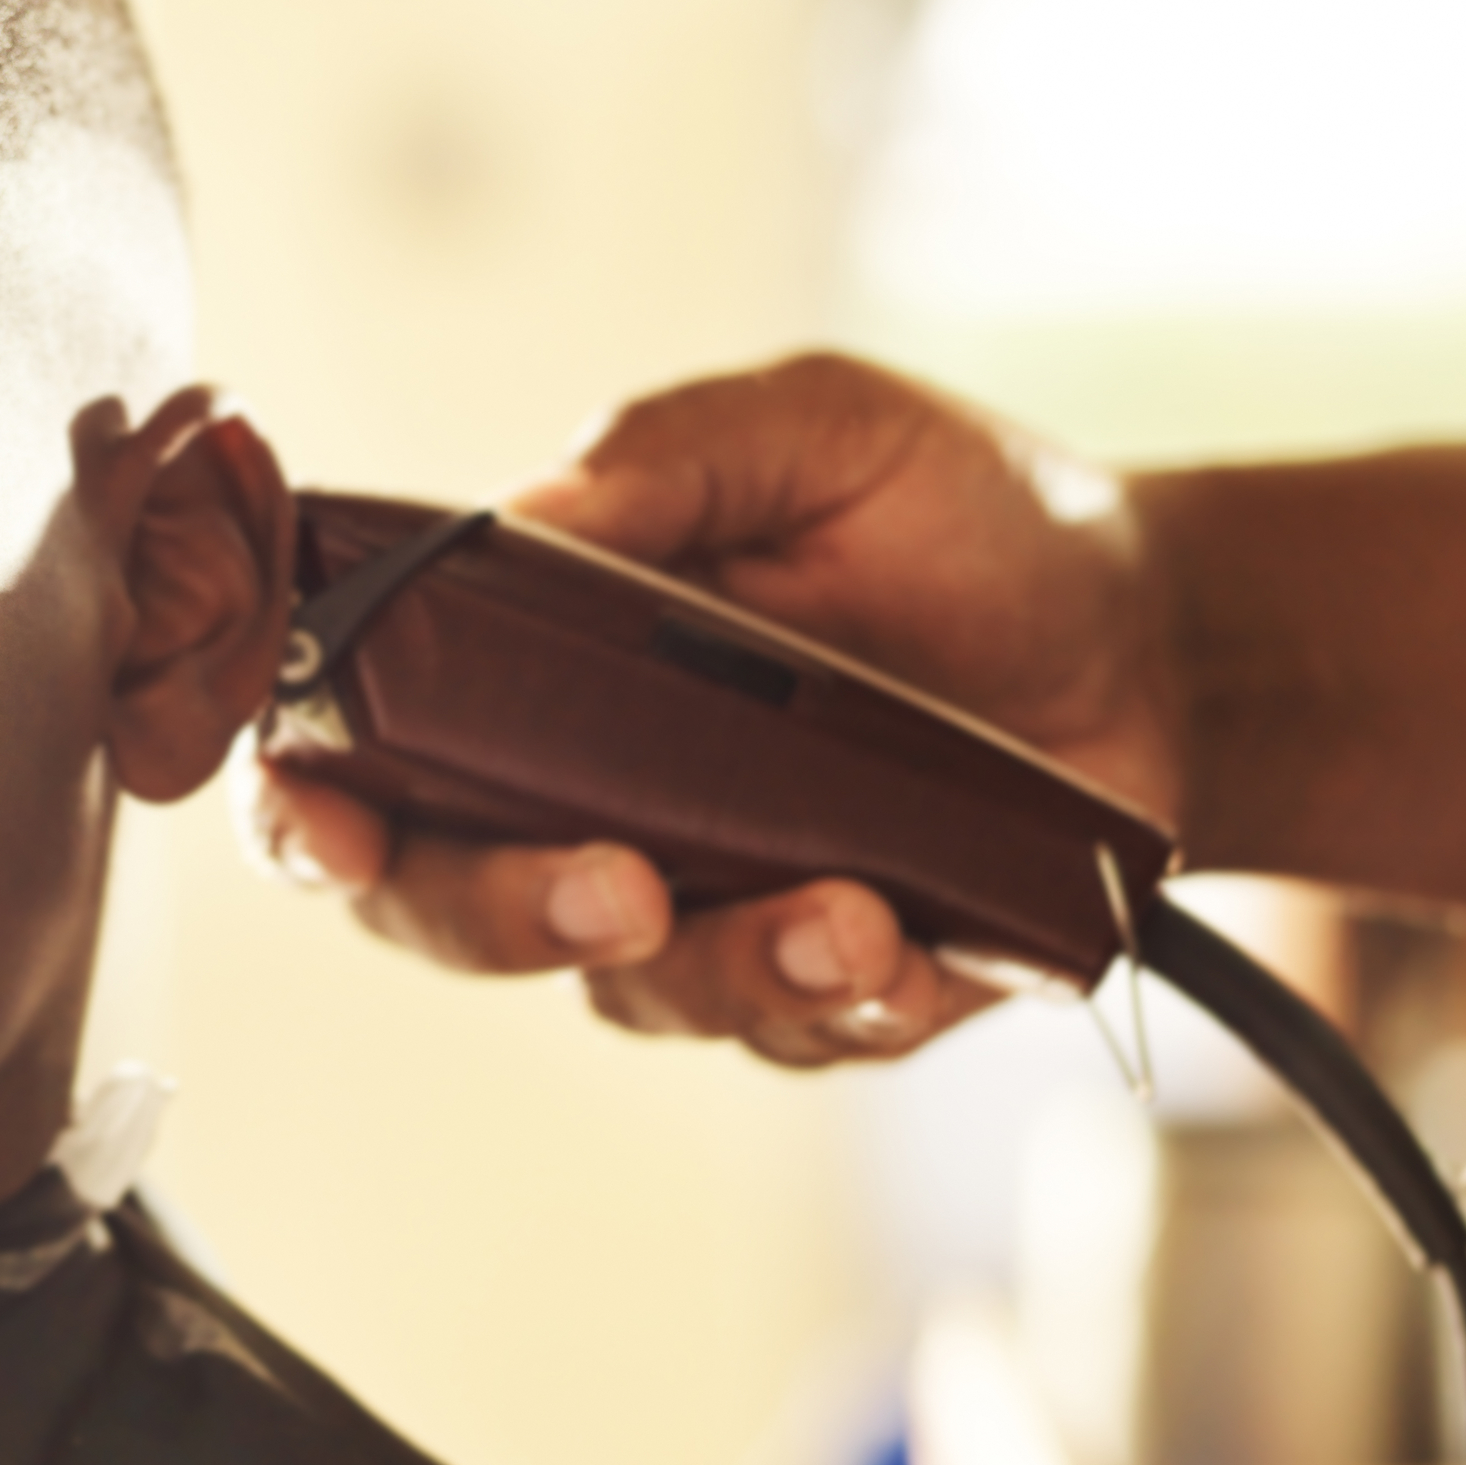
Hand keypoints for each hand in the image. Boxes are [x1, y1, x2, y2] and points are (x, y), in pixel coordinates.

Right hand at [248, 352, 1182, 1067]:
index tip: (337, 827)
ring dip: (731, 966)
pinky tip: (921, 943)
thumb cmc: (960, 514)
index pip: (358, 754)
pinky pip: (800, 1036)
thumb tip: (531, 507)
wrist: (1157, 631)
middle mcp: (584, 798)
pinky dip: (855, 1001)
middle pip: (454, 910)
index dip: (308, 809)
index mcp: (531, 662)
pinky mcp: (831, 986)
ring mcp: (703, 906)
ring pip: (638, 994)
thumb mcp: (821, 428)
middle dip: (510, 915)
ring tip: (853, 910)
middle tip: (621, 885)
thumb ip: (673, 450)